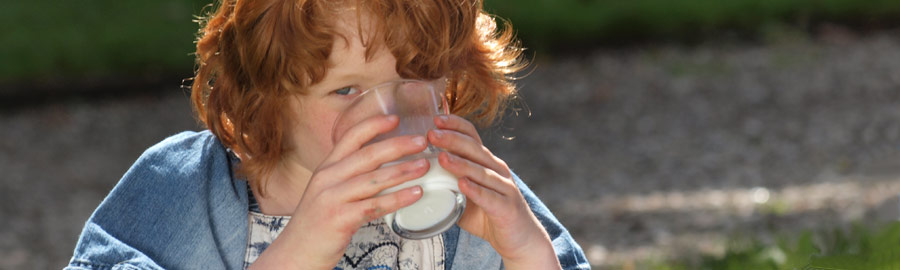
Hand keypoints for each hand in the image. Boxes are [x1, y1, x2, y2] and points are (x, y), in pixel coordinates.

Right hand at [251, 115, 428, 269]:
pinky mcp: (340, 218)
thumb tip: (383, 167)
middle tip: (423, 141)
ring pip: (374, 179)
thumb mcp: (327, 191)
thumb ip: (348, 177)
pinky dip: (398, 198)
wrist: (296, 252)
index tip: (396, 118)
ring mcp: (332, 198)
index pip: (350, 137)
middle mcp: (327, 178)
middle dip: (398, 145)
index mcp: (326, 168)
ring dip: (404, 171)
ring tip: (425, 166)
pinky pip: (375, 205)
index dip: (374, 125)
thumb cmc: (317, 223)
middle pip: (368, 154)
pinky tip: (415, 194)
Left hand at [428, 115, 560, 268]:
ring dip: (461, 164)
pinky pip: (490, 197)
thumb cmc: (489, 215)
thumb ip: (447, 185)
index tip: (436, 118)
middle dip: (452, 139)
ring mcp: (505, 188)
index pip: (472, 136)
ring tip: (442, 157)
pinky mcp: (507, 208)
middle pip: (475, 149)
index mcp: (486, 163)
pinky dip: (476, 190)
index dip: (455, 125)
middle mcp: (497, 170)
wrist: (520, 239)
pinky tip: (462, 185)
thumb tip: (416, 179)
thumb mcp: (465, 196)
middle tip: (432, 133)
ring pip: (481, 171)